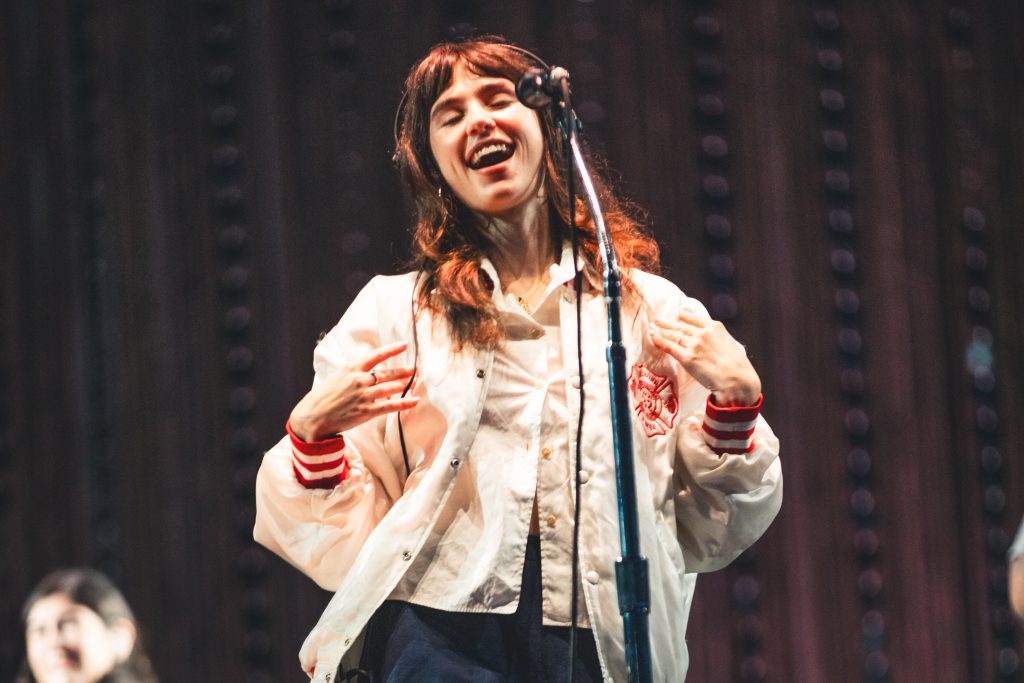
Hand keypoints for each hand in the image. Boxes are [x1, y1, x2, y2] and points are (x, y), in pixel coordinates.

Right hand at [289, 341, 418, 440]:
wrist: (313, 416)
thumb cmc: (323, 397)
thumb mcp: (337, 377)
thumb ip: (353, 373)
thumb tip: (367, 372)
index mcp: (351, 369)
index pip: (376, 355)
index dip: (392, 349)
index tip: (404, 344)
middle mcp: (359, 380)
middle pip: (387, 373)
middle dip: (403, 371)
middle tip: (414, 369)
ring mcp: (364, 396)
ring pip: (391, 388)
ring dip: (405, 384)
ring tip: (416, 382)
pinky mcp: (366, 411)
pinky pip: (390, 405)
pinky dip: (404, 403)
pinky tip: (414, 400)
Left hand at [649, 307, 761, 406]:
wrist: (737, 380)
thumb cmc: (737, 366)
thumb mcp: (729, 343)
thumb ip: (717, 337)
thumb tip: (709, 337)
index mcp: (714, 327)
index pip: (693, 317)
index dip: (683, 316)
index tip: (677, 315)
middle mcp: (702, 333)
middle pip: (680, 326)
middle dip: (667, 323)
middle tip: (657, 320)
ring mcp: (694, 345)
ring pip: (673, 334)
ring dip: (660, 330)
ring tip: (652, 328)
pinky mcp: (687, 358)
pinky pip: (669, 346)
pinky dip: (659, 340)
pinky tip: (653, 337)